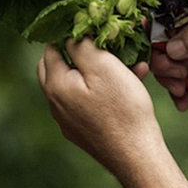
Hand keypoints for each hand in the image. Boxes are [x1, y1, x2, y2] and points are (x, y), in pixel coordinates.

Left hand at [37, 38, 158, 173]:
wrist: (136, 156)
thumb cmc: (123, 110)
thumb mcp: (105, 68)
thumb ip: (84, 46)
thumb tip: (73, 33)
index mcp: (55, 85)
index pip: (50, 48)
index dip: (72, 35)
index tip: (94, 32)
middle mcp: (55, 103)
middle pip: (57, 67)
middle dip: (79, 54)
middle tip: (105, 49)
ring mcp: (67, 121)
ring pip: (76, 86)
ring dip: (97, 74)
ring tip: (130, 69)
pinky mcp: (82, 132)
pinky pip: (87, 104)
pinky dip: (103, 93)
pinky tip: (127, 91)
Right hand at [150, 0, 187, 110]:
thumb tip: (172, 48)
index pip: (159, 15)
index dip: (155, 40)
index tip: (166, 61)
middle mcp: (187, 9)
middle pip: (160, 38)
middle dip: (165, 63)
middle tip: (178, 82)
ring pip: (170, 54)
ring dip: (172, 77)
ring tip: (182, 94)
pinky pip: (184, 63)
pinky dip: (182, 81)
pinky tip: (185, 99)